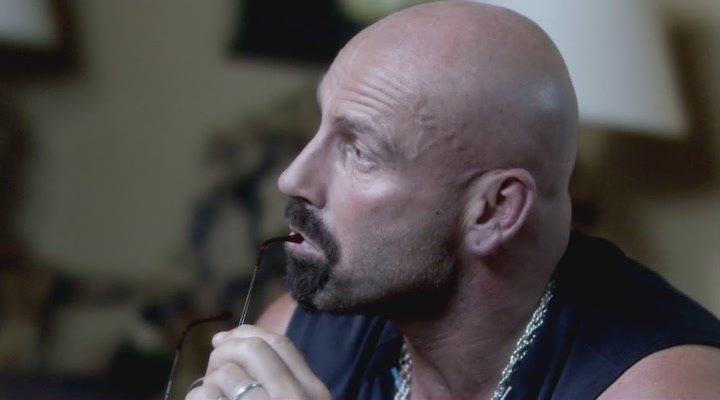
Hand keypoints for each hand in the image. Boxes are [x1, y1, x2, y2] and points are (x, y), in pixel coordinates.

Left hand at [185, 325, 329, 399]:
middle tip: (213, 367)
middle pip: (253, 350)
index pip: (281, 343)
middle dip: (226, 351)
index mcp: (315, 391)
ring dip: (209, 381)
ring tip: (208, 394)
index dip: (247, 333)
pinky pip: (207, 397)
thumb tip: (232, 342)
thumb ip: (282, 381)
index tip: (222, 339)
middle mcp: (296, 397)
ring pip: (228, 374)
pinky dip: (198, 396)